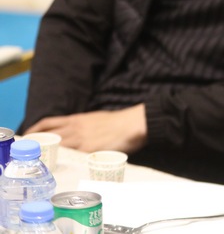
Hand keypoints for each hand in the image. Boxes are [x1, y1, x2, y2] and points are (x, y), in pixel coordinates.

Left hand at [24, 104, 146, 152]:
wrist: (132, 123)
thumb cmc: (119, 121)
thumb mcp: (96, 119)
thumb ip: (84, 125)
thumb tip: (79, 133)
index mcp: (76, 119)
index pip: (48, 123)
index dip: (35, 130)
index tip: (28, 136)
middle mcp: (75, 128)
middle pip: (48, 136)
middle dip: (37, 144)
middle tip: (32, 152)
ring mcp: (81, 140)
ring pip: (57, 146)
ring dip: (49, 154)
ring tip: (44, 163)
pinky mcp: (89, 150)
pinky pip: (71, 156)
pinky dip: (64, 161)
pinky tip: (62, 167)